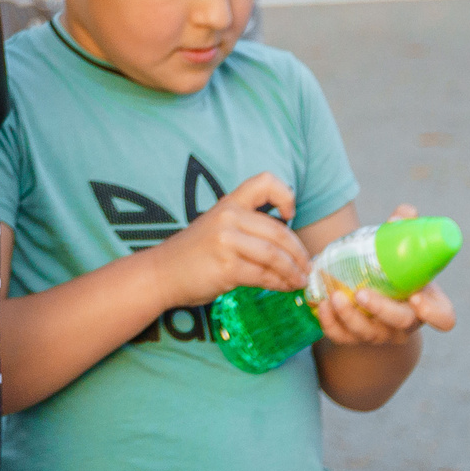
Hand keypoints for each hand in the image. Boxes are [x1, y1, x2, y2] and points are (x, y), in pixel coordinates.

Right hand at [147, 172, 311, 307]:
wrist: (161, 273)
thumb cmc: (193, 254)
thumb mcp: (217, 227)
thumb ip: (246, 227)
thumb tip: (289, 246)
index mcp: (229, 203)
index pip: (264, 182)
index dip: (285, 195)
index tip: (290, 215)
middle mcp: (228, 217)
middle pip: (278, 231)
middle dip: (299, 252)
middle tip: (308, 267)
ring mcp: (227, 242)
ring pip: (275, 255)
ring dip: (293, 271)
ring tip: (300, 281)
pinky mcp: (227, 268)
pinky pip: (263, 276)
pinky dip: (279, 284)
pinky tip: (284, 288)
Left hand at [313, 204, 456, 344]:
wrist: (371, 288)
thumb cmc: (394, 266)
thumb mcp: (402, 249)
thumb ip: (405, 230)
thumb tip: (405, 213)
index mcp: (428, 304)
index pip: (444, 318)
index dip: (434, 314)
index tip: (416, 298)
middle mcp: (406, 324)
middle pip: (400, 324)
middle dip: (381, 310)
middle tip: (362, 293)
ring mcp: (381, 334)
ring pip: (368, 333)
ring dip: (350, 317)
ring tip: (335, 296)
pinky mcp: (355, 338)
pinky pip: (343, 337)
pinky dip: (331, 324)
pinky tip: (322, 306)